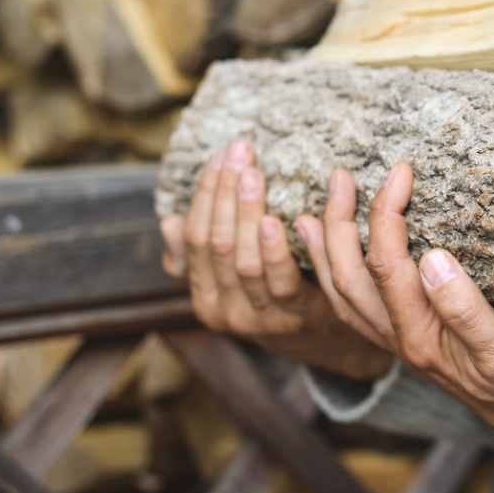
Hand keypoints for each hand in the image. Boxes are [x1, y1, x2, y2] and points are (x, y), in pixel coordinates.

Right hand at [160, 139, 393, 379]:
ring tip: (254, 176)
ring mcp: (257, 318)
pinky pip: (281, 282)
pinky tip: (277, 221)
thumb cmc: (275, 295)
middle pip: (217, 244)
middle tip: (240, 152)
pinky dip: (276, 251)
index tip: (221, 155)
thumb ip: (200, 255)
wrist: (323, 340)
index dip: (206, 194)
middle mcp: (221, 310)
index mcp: (202, 296)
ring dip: (248, 213)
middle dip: (225, 193)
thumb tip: (169, 223)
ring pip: (244, 260)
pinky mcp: (295, 318)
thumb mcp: (233, 277)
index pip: (194, 237)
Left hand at [315, 162, 493, 467]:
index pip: (387, 265)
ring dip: (326, 252)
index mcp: (421, 338)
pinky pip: (359, 308)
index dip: (385, 214)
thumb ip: (466, 309)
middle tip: (341, 176)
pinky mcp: (414, 342)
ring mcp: (403, 344)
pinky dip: (338, 279)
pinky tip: (338, 260)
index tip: (399, 172)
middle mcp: (402, 341)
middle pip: (349, 278)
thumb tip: (433, 258)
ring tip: (311, 214)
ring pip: (345, 296)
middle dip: (339, 224)